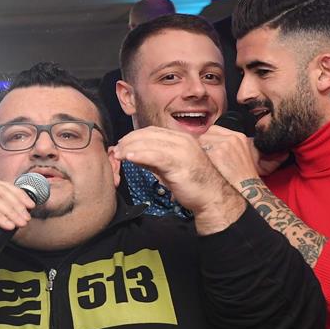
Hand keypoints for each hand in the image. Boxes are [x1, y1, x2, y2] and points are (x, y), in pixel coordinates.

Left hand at [112, 127, 244, 234]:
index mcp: (181, 138)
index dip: (134, 136)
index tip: (122, 144)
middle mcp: (182, 140)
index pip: (152, 131)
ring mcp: (182, 150)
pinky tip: (129, 158)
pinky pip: (156, 156)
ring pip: (150, 143)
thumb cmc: (193, 184)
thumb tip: (135, 155)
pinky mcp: (179, 163)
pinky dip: (140, 155)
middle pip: (148, 134)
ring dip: (130, 147)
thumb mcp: (170, 167)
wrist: (213, 197)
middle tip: (116, 149)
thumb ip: (155, 159)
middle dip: (129, 141)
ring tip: (118, 154)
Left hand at [197, 126, 288, 187]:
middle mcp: (232, 137)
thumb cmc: (242, 174)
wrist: (247, 187)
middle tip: (206, 157)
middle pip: (207, 133)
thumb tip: (210, 142)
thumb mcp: (241, 154)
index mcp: (239, 136)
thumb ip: (228, 145)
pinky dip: (200, 156)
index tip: (208, 149)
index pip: (215, 129)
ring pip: (202, 140)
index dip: (209, 139)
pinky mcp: (217, 153)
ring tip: (206, 162)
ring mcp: (225, 144)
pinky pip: (201, 149)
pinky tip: (205, 165)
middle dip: (204, 144)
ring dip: (201, 150)